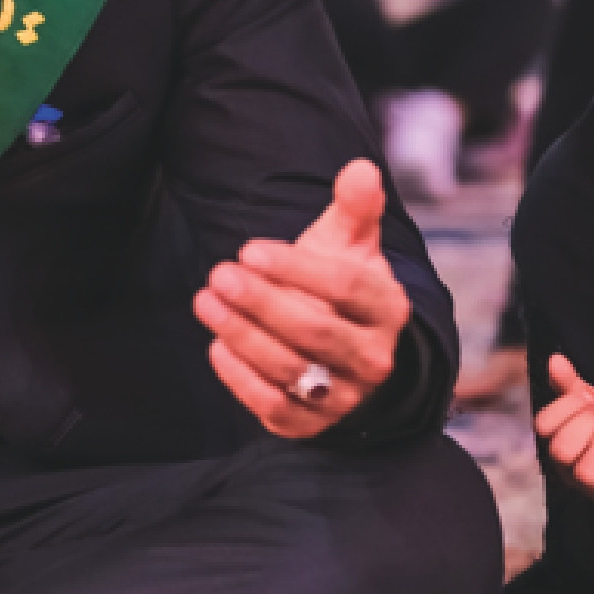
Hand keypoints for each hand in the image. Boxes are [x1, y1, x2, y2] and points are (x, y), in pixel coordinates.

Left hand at [194, 159, 410, 436]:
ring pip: (291, 369)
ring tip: (205, 300)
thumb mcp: (351, 243)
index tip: (249, 249)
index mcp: (388, 307)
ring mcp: (346, 395)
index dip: (296, 268)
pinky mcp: (313, 424)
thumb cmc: (341, 284)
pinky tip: (217, 345)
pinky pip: (275, 408)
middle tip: (219, 274)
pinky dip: (241, 379)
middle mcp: (374, 356)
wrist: (348, 348)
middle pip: (315, 330)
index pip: (347, 287)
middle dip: (261, 302)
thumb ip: (355, 207)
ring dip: (241, 334)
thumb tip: (360, 169)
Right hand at [535, 354, 593, 584]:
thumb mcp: (593, 404)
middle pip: (561, 449)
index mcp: (558, 442)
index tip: (590, 398)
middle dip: (589, 423)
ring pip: (586, 472)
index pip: (544, 425)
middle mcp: (569, 469)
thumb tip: (555, 359)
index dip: (567, 405)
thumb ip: (571, 385)